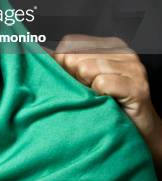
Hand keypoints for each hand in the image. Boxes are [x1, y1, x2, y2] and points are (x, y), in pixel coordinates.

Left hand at [53, 34, 161, 180]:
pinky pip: (102, 83)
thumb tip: (38, 53)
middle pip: (75, 56)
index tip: (72, 81)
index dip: (63, 64)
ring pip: (86, 68)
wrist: (141, 138)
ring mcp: (132, 68)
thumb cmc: (108, 108)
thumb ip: (66, 66)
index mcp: (109, 46)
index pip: (70, 43)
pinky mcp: (137, 86)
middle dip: (74, 79)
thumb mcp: (85, 81)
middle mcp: (123, 52)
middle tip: (88, 94)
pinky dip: (99, 98)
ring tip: (98, 100)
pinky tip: (107, 104)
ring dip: (87, 90)